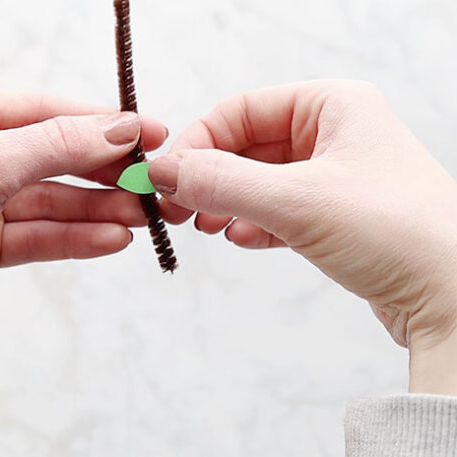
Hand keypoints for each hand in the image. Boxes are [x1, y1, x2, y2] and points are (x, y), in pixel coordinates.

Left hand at [0, 90, 167, 332]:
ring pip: (54, 201)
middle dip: (104, 173)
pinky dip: (76, 237)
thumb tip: (120, 127)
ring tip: (141, 216)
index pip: (45, 112)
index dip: (101, 124)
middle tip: (150, 183)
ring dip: (99, 210)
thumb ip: (57, 145)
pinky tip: (112, 239)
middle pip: (55, 158)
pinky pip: (41, 235)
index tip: (148, 133)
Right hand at [149, 80, 456, 394]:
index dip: (199, 141)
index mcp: (333, 106)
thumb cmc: (397, 233)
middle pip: (248, 145)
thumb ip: (222, 181)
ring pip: (260, 180)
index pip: (242, 109)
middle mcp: (335, 134)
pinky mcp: (336, 216)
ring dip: (227, 201)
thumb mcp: (297, 199)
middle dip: (209, 176)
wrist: (453, 300)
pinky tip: (240, 239)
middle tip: (176, 207)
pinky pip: (279, 210)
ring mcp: (336, 176)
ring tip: (205, 225)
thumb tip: (163, 170)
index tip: (167, 175)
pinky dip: (253, 223)